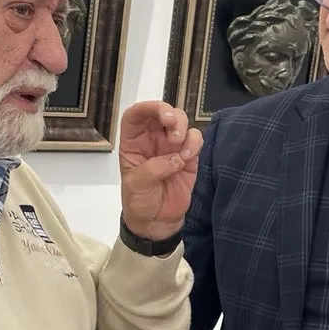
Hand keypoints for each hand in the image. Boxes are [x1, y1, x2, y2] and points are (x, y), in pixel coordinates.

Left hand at [119, 102, 202, 241]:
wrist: (157, 222)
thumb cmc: (139, 201)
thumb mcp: (137, 186)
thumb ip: (153, 169)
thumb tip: (175, 158)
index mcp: (133, 142)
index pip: (136, 115)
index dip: (146, 107)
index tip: (159, 112)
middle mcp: (153, 139)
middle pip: (163, 112)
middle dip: (170, 114)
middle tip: (173, 129)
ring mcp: (172, 146)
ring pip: (182, 122)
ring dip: (183, 127)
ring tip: (179, 145)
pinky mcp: (189, 156)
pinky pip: (195, 139)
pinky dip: (195, 143)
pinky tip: (188, 157)